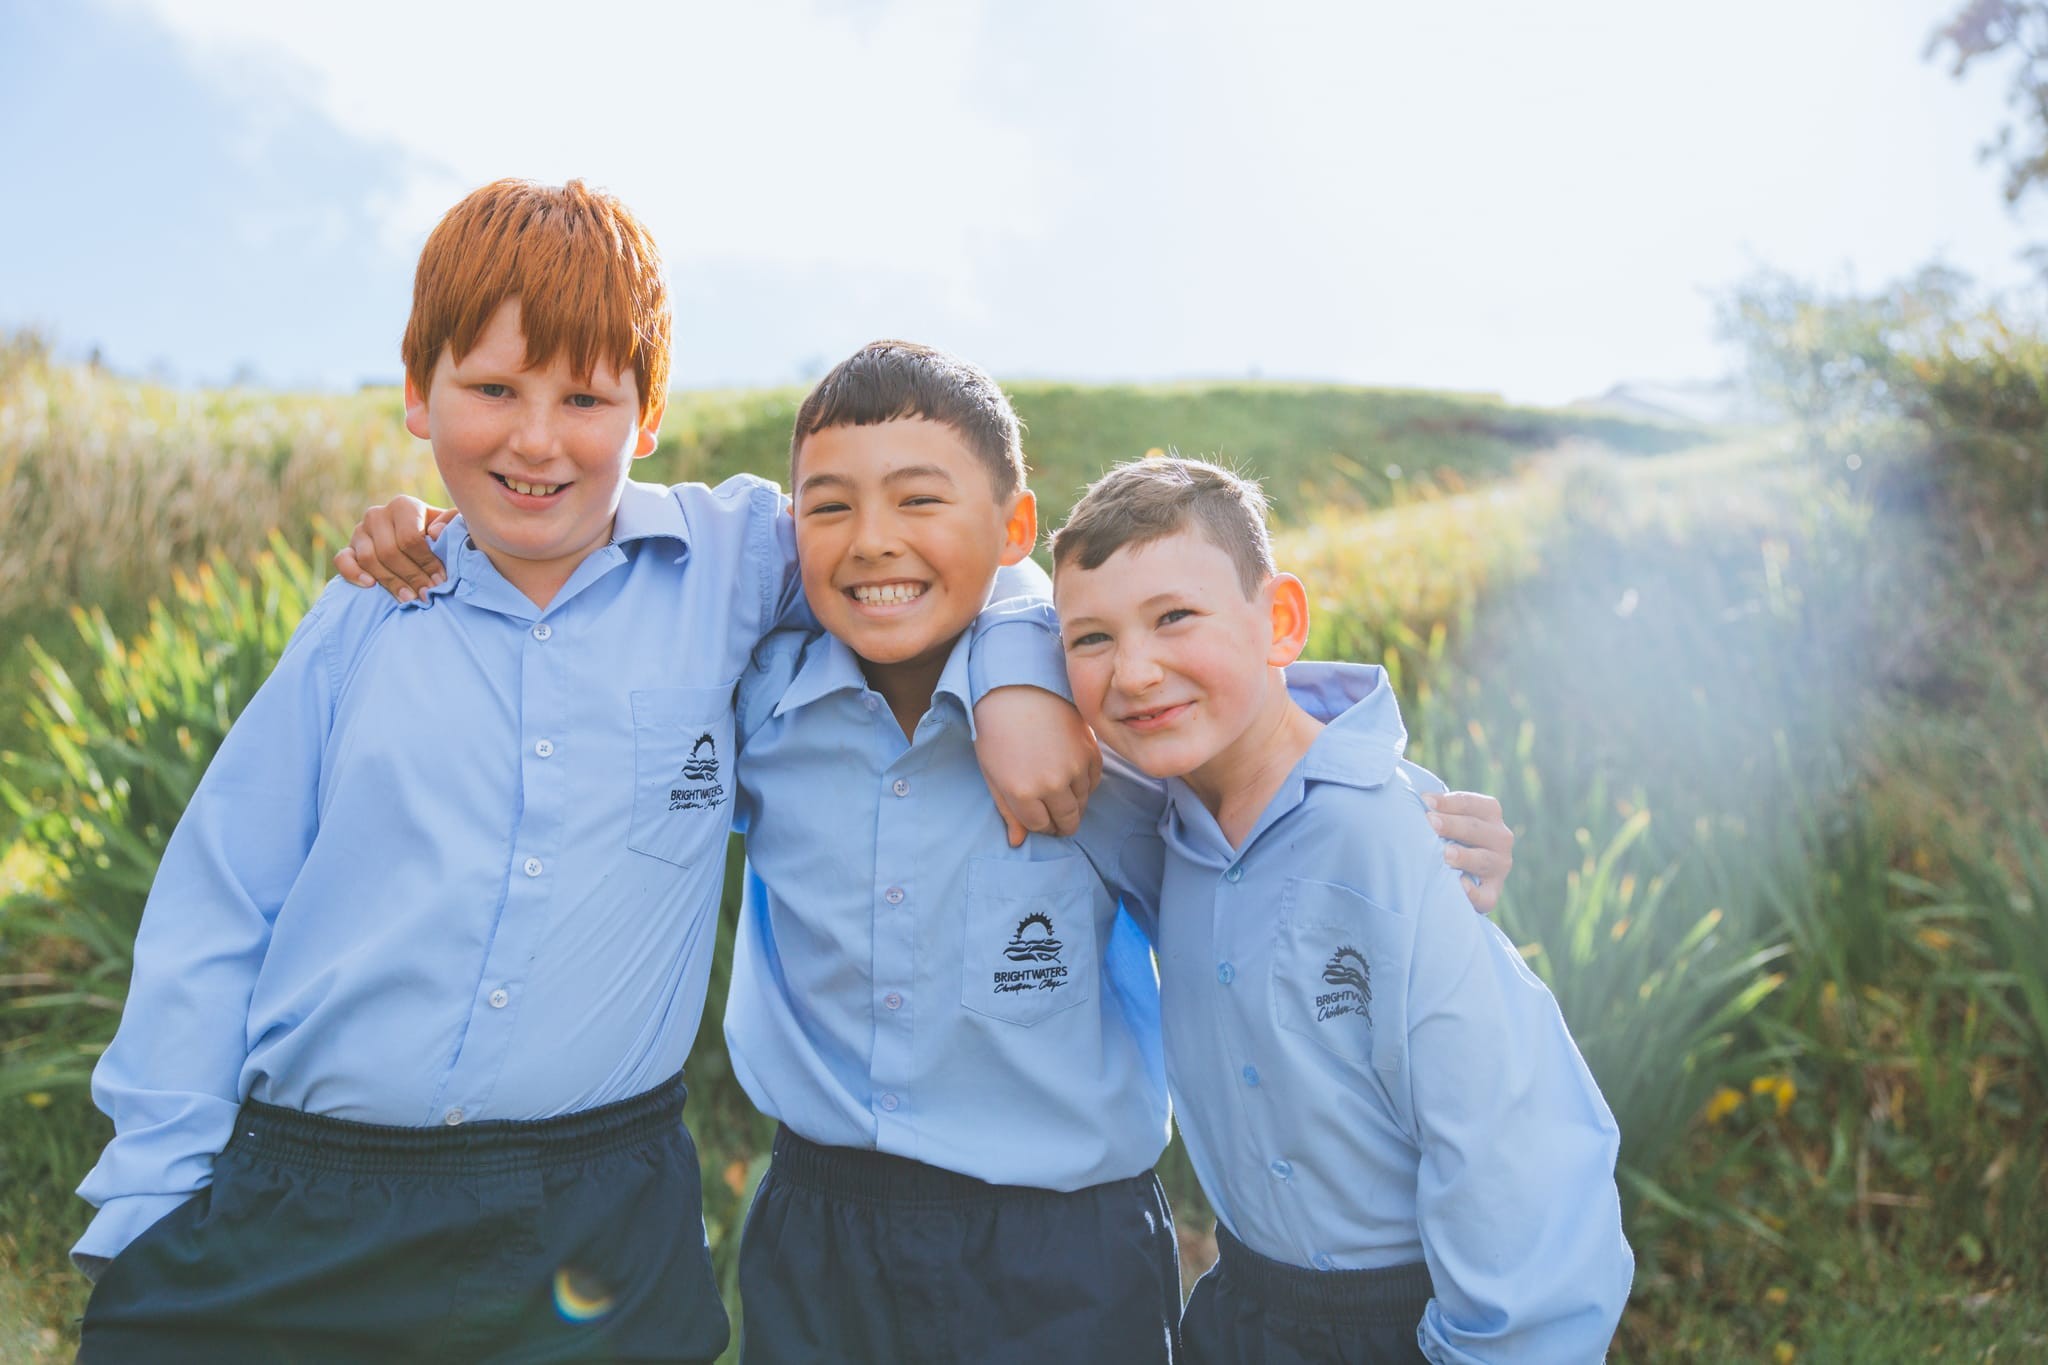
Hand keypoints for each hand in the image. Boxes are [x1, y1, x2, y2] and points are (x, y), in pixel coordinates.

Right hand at [332, 496, 455, 601]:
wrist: (418, 541)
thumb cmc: (440, 536)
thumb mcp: (452, 526)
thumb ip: (452, 523)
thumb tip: (435, 532)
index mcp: (403, 506)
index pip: (410, 538)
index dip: (426, 562)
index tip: (441, 580)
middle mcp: (377, 514)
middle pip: (389, 551)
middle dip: (411, 576)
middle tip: (426, 595)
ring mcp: (359, 531)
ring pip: (368, 559)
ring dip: (389, 582)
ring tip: (409, 598)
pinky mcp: (348, 548)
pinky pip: (342, 560)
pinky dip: (353, 574)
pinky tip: (370, 586)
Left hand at [971, 686, 1103, 846]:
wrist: (1017, 688)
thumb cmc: (996, 731)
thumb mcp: (992, 773)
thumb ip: (1007, 810)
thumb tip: (1017, 842)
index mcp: (1022, 793)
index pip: (1040, 827)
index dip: (1039, 824)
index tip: (1037, 816)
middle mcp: (1052, 785)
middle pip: (1067, 820)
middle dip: (1060, 823)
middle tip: (1055, 815)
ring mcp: (1074, 768)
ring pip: (1082, 803)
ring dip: (1073, 802)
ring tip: (1059, 787)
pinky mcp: (1090, 751)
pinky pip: (1094, 782)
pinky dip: (1085, 783)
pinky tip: (1071, 772)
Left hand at [1423, 791, 1514, 913]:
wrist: (1458, 870)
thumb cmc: (1445, 834)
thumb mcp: (1447, 815)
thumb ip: (1435, 806)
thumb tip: (1414, 797)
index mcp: (1490, 812)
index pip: (1470, 803)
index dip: (1448, 801)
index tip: (1425, 800)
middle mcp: (1500, 837)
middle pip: (1475, 828)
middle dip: (1452, 825)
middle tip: (1430, 822)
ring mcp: (1499, 866)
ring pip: (1483, 860)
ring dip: (1464, 857)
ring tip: (1445, 854)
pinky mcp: (1492, 893)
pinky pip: (1486, 896)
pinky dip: (1474, 893)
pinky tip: (1460, 886)